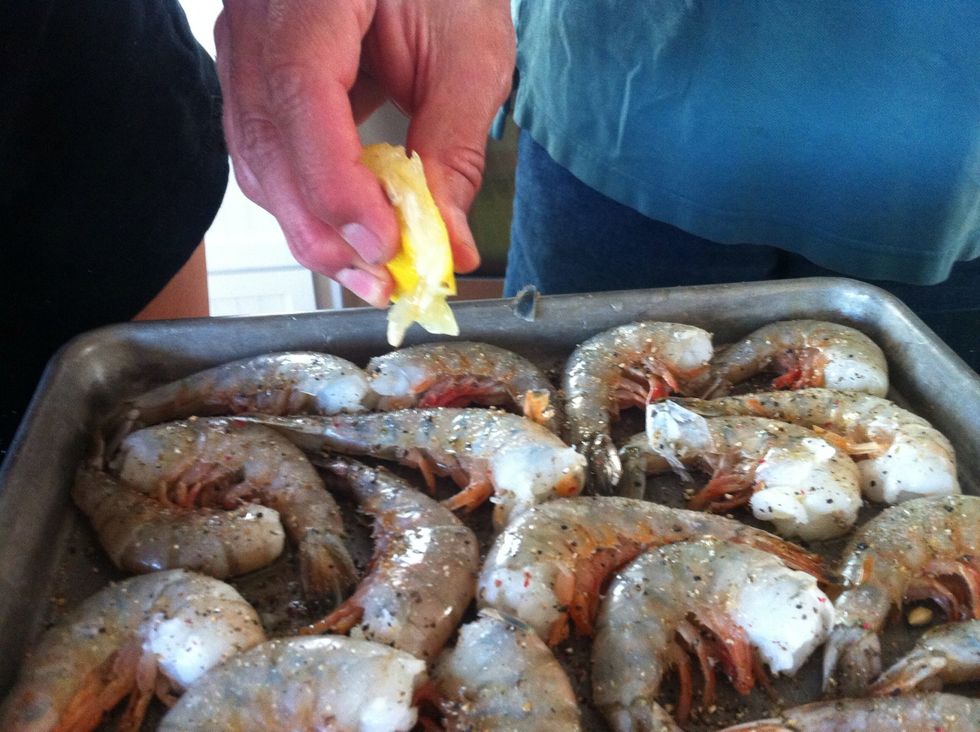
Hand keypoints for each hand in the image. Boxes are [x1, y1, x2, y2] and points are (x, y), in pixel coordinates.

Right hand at [215, 0, 514, 306]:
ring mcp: (246, 47)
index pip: (300, 95)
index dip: (336, 183)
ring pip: (257, 159)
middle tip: (381, 281)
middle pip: (265, 142)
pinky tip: (348, 229)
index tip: (384, 243)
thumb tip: (447, 245)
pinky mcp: (256, 77)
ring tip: (371, 268)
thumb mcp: (469, 55)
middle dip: (321, 229)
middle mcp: (258, 18)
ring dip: (311, 226)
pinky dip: (305, 200)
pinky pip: (266, 152)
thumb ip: (452, 148)